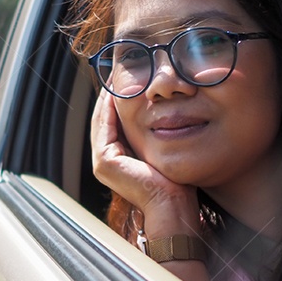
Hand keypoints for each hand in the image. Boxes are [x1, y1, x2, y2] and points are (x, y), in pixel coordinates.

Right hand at [91, 92, 215, 280]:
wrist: (176, 211)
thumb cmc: (178, 186)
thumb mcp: (167, 152)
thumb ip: (160, 136)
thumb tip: (171, 111)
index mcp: (118, 160)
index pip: (115, 122)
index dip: (120, 99)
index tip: (130, 77)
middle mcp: (106, 161)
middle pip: (106, 118)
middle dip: (112, 93)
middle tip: (120, 69)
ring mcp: (102, 162)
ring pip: (103, 119)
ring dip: (109, 96)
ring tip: (119, 75)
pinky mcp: (105, 162)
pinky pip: (106, 126)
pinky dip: (111, 107)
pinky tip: (119, 90)